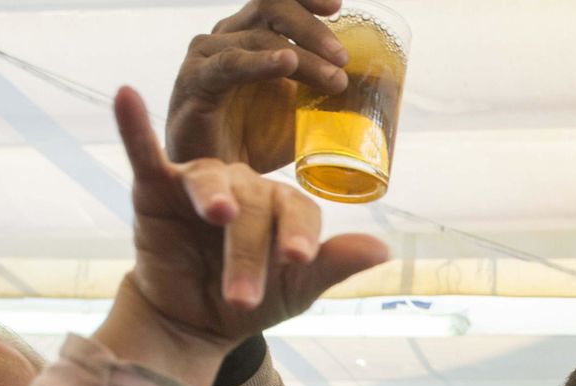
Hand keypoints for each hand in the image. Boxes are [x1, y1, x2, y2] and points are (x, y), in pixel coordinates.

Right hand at [94, 87, 387, 385]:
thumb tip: (384, 248)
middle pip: (255, 207)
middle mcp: (246, 185)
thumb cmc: (256, 299)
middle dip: (249, 255)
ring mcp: (201, 183)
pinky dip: (135, 125)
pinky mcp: (157, 187)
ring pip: (210, 184)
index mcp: (284, 206)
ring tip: (220, 217)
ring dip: (215, 201)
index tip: (299, 260)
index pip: (298, 213)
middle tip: (243, 298)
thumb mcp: (298, 290)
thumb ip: (334, 265)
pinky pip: (145, 152)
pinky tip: (127, 95)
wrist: (197, 319)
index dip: (299, 235)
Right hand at [166, 0, 348, 170]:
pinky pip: (230, 64)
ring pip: (259, 37)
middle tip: (342, 59)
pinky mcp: (195, 80)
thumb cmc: (256, 140)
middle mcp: (229, 36)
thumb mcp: (302, 112)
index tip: (336, 6)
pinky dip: (262, 62)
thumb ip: (329, 95)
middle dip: (313, 29)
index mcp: (253, 35)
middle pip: (271, 8)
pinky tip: (287, 64)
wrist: (217, 179)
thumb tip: (380, 91)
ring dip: (303, 57)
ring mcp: (209, 54)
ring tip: (333, 79)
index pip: (279, 1)